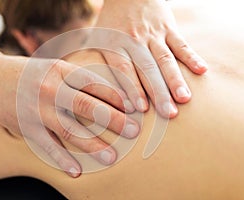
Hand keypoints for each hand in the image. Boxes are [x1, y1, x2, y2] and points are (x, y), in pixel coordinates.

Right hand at [0, 55, 138, 177]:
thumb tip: (105, 90)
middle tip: (133, 131)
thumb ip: (75, 77)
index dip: (116, 95)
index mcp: (59, 70)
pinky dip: (62, 160)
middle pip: (87, 106)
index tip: (134, 107)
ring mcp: (37, 110)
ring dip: (93, 145)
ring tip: (111, 157)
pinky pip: (47, 146)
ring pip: (70, 130)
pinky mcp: (25, 127)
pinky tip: (77, 171)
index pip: (94, 83)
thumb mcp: (52, 66)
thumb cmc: (27, 72)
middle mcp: (49, 89)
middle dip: (113, 120)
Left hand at [94, 0, 207, 117]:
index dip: (132, 88)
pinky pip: (181, 43)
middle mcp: (134, 40)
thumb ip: (89, 57)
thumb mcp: (95, 35)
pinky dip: (191, 57)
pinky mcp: (168, 28)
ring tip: (184, 99)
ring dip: (175, 79)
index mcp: (115, 44)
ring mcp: (153, 34)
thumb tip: (79, 81)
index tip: (140, 109)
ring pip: (166, 58)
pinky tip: (201, 71)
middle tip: (168, 113)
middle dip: (158, 92)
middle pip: (147, 69)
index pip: (124, 69)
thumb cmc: (111, 20)